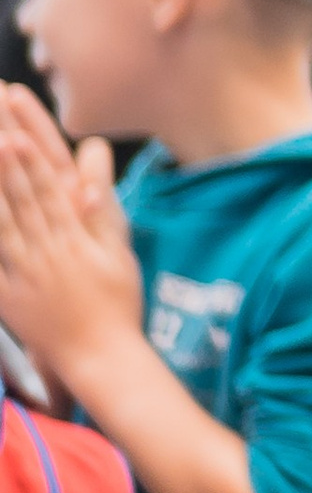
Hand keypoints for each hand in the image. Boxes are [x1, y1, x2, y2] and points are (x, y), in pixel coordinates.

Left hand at [0, 90, 142, 390]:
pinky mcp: (8, 296)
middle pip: (19, 200)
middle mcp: (46, 251)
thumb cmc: (116, 304)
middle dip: (1, 165)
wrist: (102, 357)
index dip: (30, 164)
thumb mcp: (118, 256)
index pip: (49, 192)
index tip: (15, 135)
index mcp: (75, 238)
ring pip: (1, 226)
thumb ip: (102, 215)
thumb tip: (90, 182)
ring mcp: (24, 274)